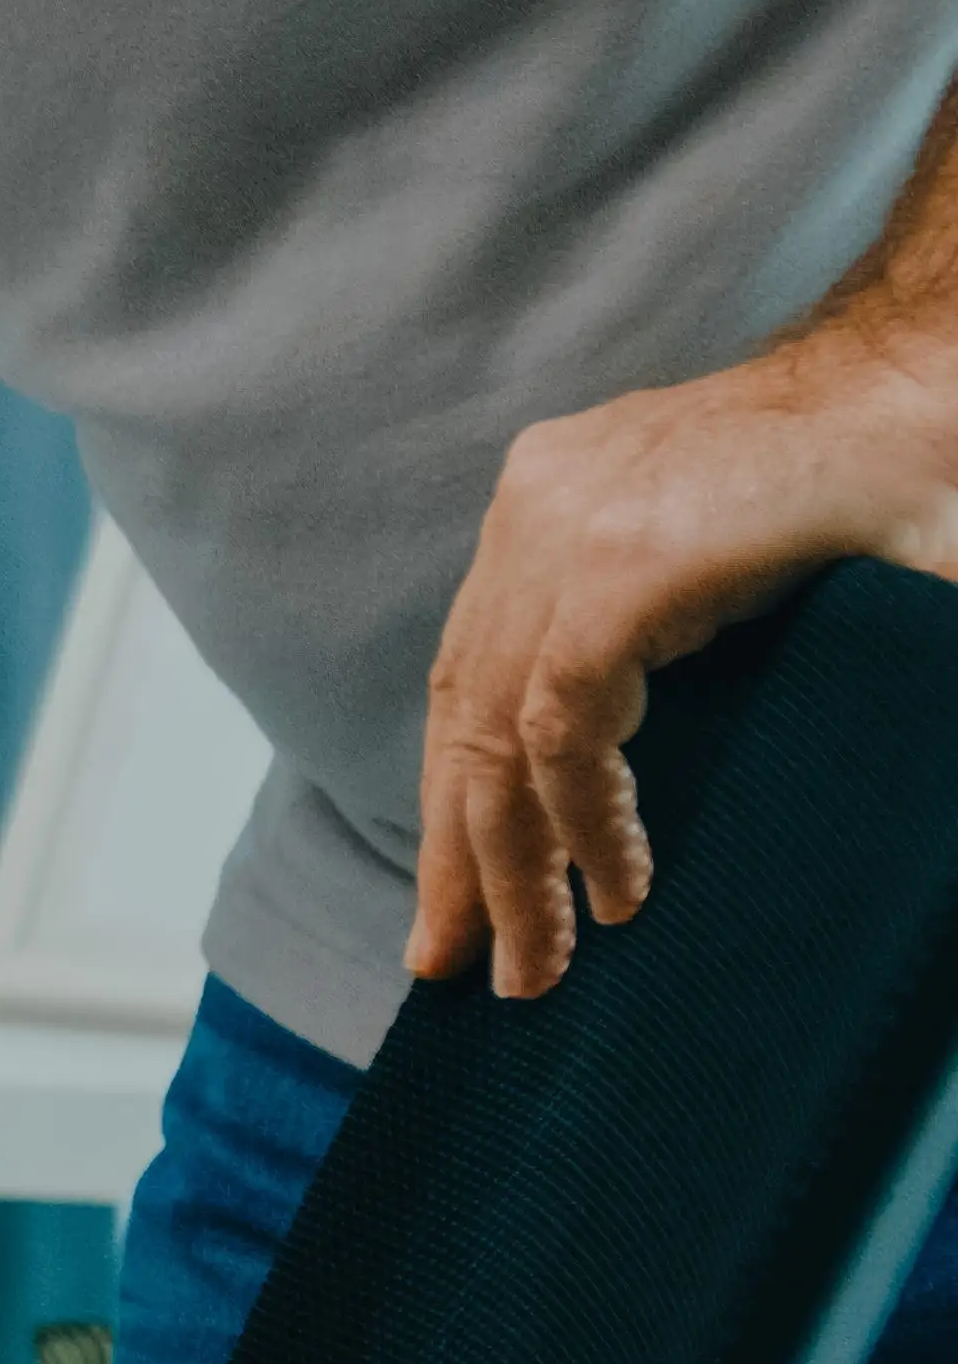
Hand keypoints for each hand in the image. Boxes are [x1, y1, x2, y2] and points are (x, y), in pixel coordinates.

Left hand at [416, 316, 957, 993]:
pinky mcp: (619, 571)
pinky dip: (581, 819)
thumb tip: (646, 775)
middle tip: (453, 962)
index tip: (464, 892)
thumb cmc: (876, 491)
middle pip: (461, 711)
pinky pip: (562, 725)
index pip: (474, 672)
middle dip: (459, 849)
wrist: (938, 394)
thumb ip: (672, 645)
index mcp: (553, 506)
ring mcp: (565, 533)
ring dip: (511, 864)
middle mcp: (537, 511)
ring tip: (532, 969)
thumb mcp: (734, 572)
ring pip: (494, 733)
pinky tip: (615, 893)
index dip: (463, 787)